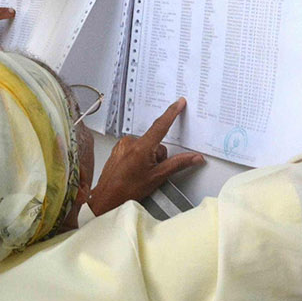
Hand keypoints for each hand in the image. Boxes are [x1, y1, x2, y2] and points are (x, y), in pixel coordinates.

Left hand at [88, 97, 202, 215]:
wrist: (106, 198)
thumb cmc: (128, 190)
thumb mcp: (157, 177)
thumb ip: (178, 164)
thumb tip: (195, 157)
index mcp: (141, 147)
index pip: (161, 125)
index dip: (172, 112)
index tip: (179, 102)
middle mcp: (130, 142)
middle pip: (155, 142)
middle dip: (158, 156)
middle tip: (151, 172)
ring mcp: (122, 145)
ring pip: (145, 146)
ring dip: (148, 158)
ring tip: (140, 174)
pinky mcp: (118, 149)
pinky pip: (135, 148)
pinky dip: (139, 158)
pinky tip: (134, 171)